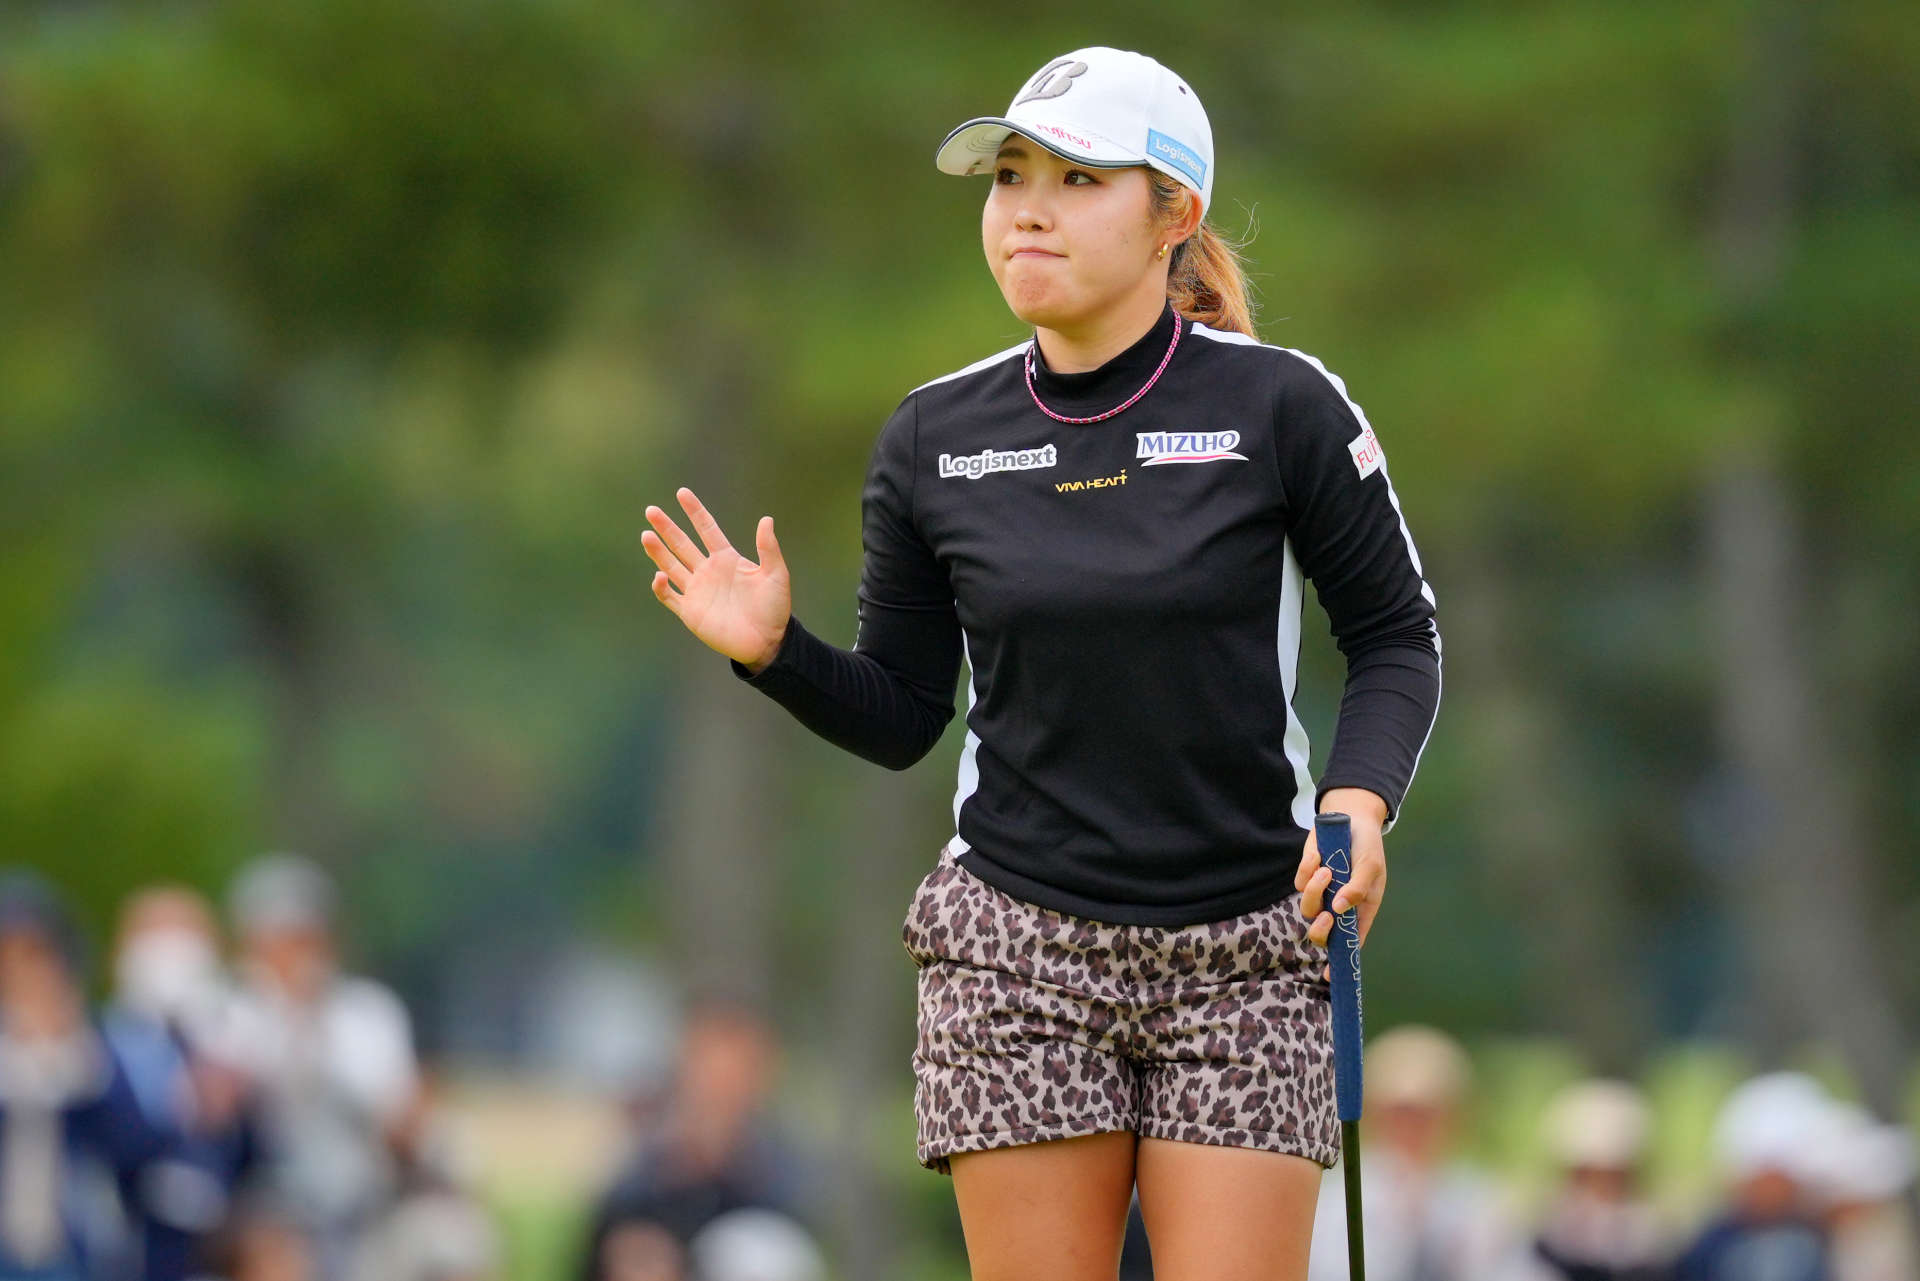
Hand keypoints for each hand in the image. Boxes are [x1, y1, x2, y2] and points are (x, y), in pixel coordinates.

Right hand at [641, 488, 791, 671]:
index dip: (695, 511)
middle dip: (667, 527)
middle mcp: (708, 571)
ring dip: (658, 552)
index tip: (682, 493)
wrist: (767, 642)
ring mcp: (697, 591)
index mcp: (727, 559)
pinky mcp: (690, 612)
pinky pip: (670, 596)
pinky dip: (662, 587)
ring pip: (672, 566)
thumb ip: (769, 549)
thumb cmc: (774, 608)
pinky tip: (660, 575)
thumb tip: (767, 519)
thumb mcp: (776, 575)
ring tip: (646, 535)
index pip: (707, 529)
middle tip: (651, 510)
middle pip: (682, 544)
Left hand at [1295, 787, 1388, 979]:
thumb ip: (1357, 888)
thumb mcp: (1370, 867)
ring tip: (1327, 870)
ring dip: (1314, 892)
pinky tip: (1320, 856)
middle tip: (1327, 915)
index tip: (1328, 976)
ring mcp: (1321, 893)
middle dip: (1321, 930)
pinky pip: (1299, 883)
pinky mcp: (1307, 876)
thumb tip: (1340, 909)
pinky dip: (1307, 870)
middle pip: (1321, 933)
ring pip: (1308, 909)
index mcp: (1359, 911)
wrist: (1350, 817)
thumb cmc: (1367, 847)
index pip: (1348, 944)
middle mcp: (1338, 907)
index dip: (1338, 962)